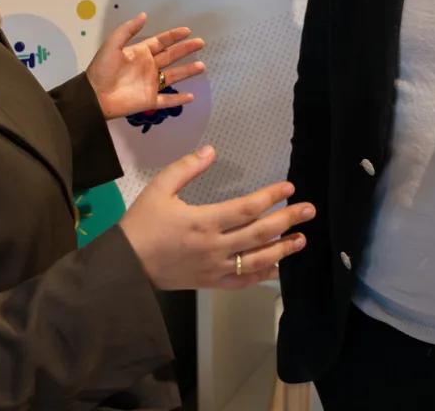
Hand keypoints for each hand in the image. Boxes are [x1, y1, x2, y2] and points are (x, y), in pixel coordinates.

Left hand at [86, 12, 204, 120]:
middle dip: (186, 49)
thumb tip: (144, 15)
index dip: (174, 36)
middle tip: (201, 43)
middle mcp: (148, 67)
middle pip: (171, 56)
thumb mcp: (112, 45)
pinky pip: (167, 100)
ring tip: (202, 66)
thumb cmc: (102, 69)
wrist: (94, 96)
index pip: (160, 42)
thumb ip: (127, 30)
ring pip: (173, 77)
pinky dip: (179, 99)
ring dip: (187, 71)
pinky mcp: (150, 100)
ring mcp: (150, 84)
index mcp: (140, 53)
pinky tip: (191, 96)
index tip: (187, 31)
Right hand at [118, 146, 313, 290]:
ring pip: (257, 260)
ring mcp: (215, 268)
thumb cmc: (142, 225)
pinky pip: (243, 281)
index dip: (271, 197)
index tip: (289, 188)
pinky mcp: (211, 283)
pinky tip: (278, 267)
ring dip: (283, 249)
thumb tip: (212, 150)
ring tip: (303, 240)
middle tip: (310, 211)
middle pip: (260, 234)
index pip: (247, 208)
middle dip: (288, 221)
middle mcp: (215, 246)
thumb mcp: (159, 189)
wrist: (125, 266)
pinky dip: (263, 275)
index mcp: (204, 221)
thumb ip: (186, 168)